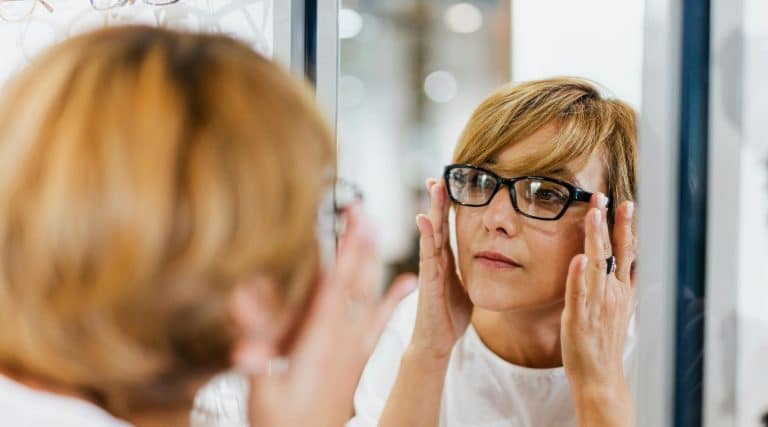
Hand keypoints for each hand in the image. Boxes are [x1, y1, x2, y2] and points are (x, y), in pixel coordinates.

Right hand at [244, 204, 417, 426]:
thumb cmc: (283, 422)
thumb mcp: (262, 392)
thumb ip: (254, 356)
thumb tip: (242, 320)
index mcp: (321, 342)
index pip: (336, 285)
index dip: (346, 251)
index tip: (355, 220)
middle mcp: (343, 338)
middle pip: (355, 280)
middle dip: (359, 243)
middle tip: (364, 207)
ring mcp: (354, 345)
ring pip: (368, 294)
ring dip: (372, 260)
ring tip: (379, 228)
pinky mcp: (358, 355)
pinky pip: (380, 322)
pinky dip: (393, 300)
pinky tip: (406, 281)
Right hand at [409, 178, 472, 360]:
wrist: (437, 341)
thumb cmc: (450, 315)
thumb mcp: (466, 287)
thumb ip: (472, 272)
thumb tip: (488, 261)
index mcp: (446, 261)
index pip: (447, 227)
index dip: (448, 206)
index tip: (450, 184)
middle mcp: (436, 260)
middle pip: (438, 223)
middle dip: (439, 200)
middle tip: (440, 175)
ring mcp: (430, 269)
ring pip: (431, 233)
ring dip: (432, 210)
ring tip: (434, 187)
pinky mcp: (428, 281)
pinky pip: (427, 255)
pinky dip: (425, 236)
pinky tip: (424, 220)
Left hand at [561, 194, 636, 425]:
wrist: (600, 377)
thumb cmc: (604, 341)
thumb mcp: (617, 308)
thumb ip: (620, 284)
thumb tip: (624, 261)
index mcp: (621, 291)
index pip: (626, 252)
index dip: (626, 227)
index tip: (625, 202)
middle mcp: (612, 294)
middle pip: (615, 252)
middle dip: (613, 223)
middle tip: (608, 197)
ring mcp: (596, 305)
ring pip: (597, 265)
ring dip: (596, 239)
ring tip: (593, 214)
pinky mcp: (579, 318)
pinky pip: (578, 294)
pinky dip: (579, 276)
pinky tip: (578, 258)